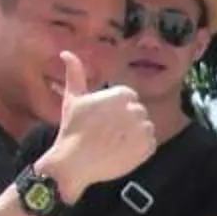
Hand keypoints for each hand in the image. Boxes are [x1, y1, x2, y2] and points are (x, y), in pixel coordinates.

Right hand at [45, 49, 155, 196]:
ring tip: (113, 142)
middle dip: (125, 120)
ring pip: (145, 127)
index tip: (103, 119)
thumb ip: (75, 73)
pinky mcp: (147, 148)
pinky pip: (150, 143)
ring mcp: (142, 130)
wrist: (74, 162)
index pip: (129, 97)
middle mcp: (135, 110)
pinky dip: (140, 148)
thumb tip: (66, 52)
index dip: (116, 108)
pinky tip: (121, 151)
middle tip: (106, 132)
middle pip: (138, 111)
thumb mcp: (73, 98)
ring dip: (133, 133)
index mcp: (121, 95)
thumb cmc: (72, 129)